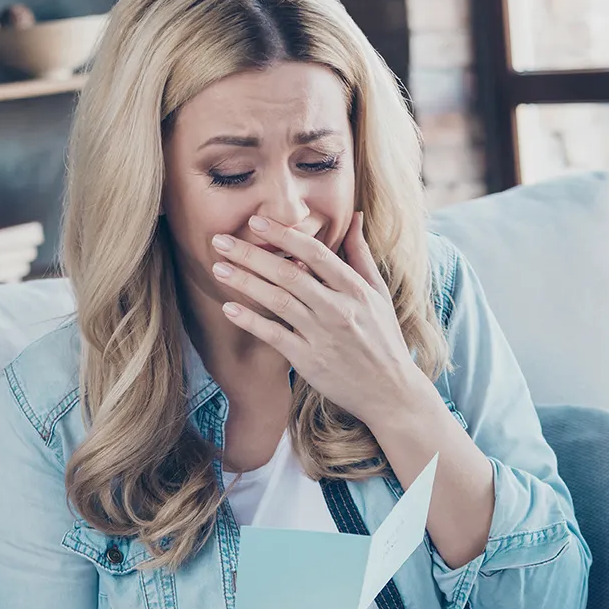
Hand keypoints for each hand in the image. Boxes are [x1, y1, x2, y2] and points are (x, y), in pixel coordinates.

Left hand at [210, 212, 429, 425]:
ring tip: (218, 268)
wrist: (390, 391)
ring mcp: (322, 335)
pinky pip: (275, 336)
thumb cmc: (383, 339)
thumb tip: (356, 217)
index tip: (256, 221)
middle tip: (220, 241)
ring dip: (245, 282)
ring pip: (278, 301)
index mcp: (355, 289)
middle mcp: (338, 309)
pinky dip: (251, 321)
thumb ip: (361, 255)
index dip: (284, 235)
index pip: (315, 253)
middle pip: (289, 274)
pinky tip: (229, 308)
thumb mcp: (379, 293)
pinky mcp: (309, 361)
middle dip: (252, 254)